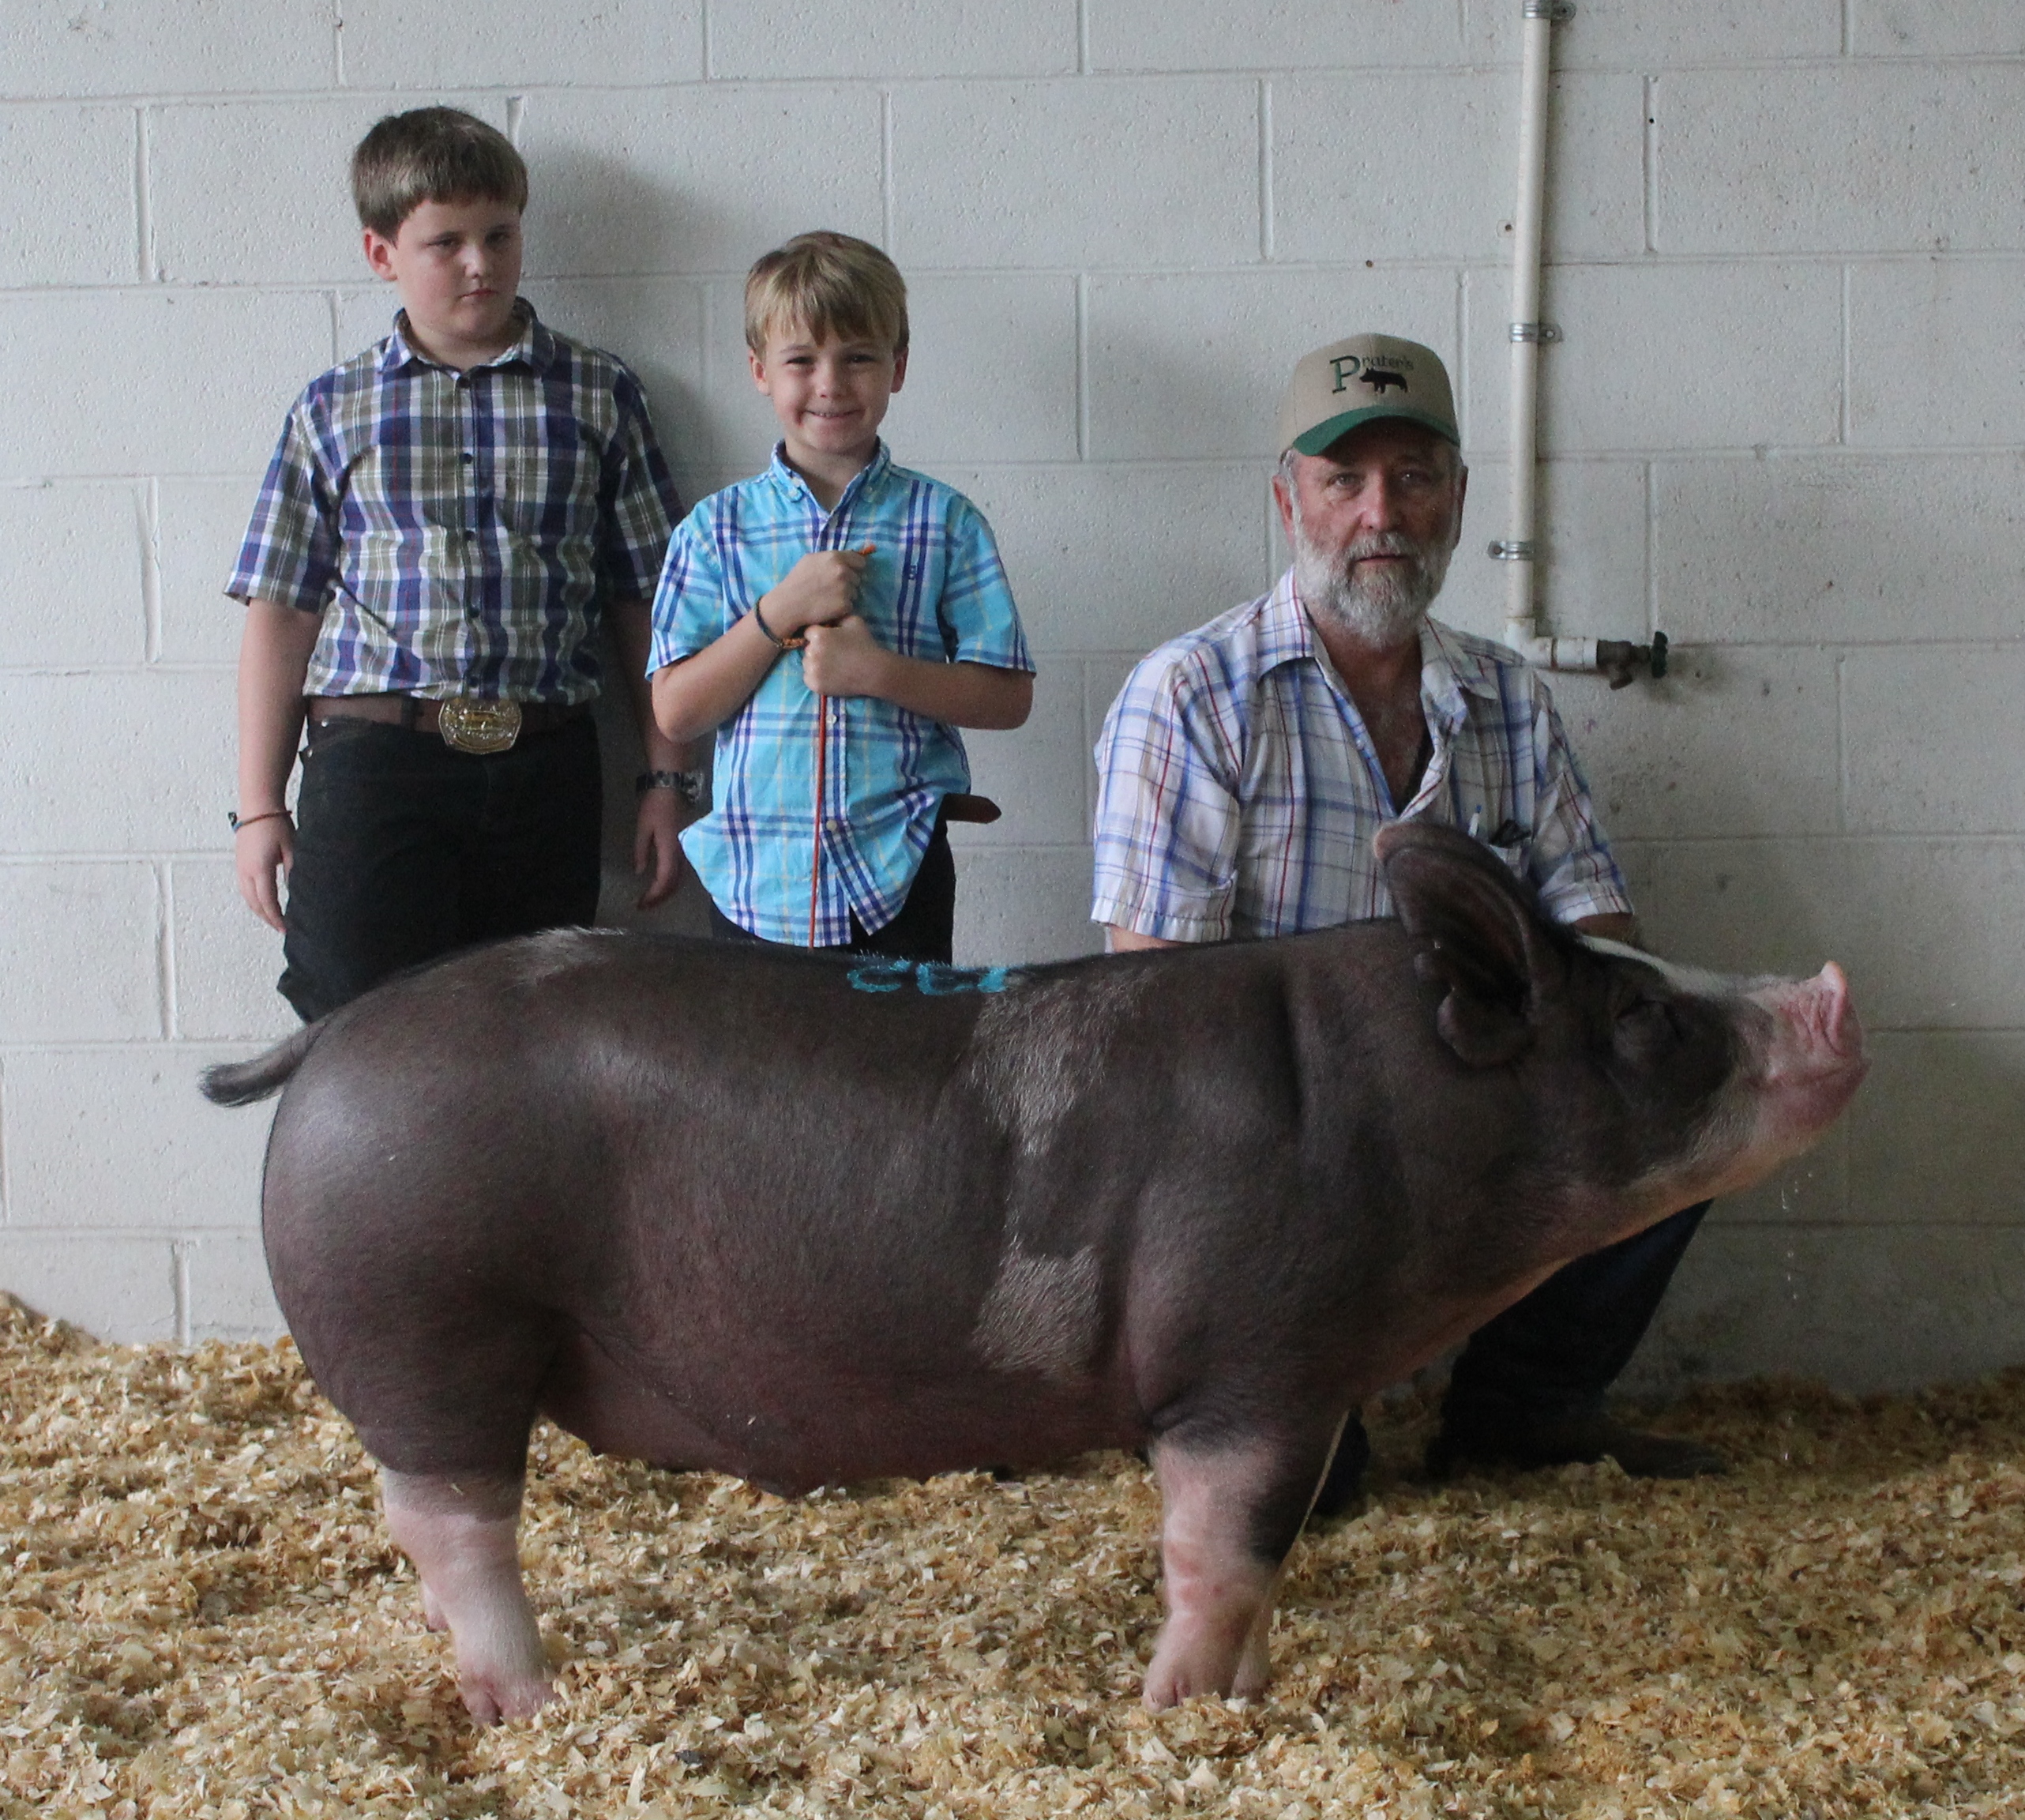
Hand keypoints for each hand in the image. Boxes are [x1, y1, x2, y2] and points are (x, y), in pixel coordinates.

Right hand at [235, 815, 294, 931]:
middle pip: (255, 904)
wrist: (258, 806)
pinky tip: (263, 902)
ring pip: (247, 897)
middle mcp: (246, 871)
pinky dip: (253, 900)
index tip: (286, 929)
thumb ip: (292, 872)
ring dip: (259, 911)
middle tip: (281, 928)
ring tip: (273, 919)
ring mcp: (240, 867)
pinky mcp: (239, 862)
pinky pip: (244, 888)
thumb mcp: (291, 849)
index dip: (276, 918)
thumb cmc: (276, 825)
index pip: (268, 902)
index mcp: (259, 869)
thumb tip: (296, 892)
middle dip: (268, 918)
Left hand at [633, 788, 684, 910]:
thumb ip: (641, 851)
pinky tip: (662, 884)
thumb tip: (640, 871)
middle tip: (644, 906)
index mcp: (670, 849)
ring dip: (666, 892)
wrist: (673, 787)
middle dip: (659, 898)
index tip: (641, 904)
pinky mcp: (687, 847)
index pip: (664, 880)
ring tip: (651, 899)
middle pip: (674, 884)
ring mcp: (687, 850)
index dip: (654, 895)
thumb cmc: (656, 805)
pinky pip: (681, 871)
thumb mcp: (643, 828)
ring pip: (679, 879)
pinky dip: (671, 882)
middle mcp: (682, 853)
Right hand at [760, 546, 871, 638]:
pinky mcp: (845, 605)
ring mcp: (845, 588)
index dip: (856, 567)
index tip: (851, 572)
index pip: (859, 561)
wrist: (789, 604)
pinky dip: (842, 607)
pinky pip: (850, 605)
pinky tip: (829, 607)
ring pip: (855, 592)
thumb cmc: (797, 581)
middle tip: (833, 588)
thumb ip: (830, 557)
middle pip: (857, 578)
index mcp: (835, 557)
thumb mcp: (810, 560)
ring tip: (829, 598)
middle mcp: (843, 571)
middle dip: (849, 583)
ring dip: (846, 595)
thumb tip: (846, 558)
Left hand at [801, 615, 891, 698]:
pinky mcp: (815, 684)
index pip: (809, 633)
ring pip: (807, 664)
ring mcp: (812, 670)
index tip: (831, 641)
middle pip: (807, 649)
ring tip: (833, 666)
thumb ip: (837, 615)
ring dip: (815, 664)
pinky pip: (808, 678)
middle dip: (817, 650)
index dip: (820, 636)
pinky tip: (830, 675)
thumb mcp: (854, 621)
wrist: (873, 672)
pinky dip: (816, 678)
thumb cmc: (865, 645)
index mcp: (819, 635)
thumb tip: (828, 613)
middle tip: (834, 655)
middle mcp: (812, 652)